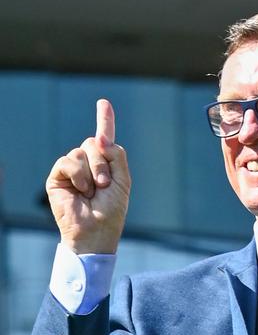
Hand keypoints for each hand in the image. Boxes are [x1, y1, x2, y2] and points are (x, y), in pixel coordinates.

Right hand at [46, 99, 130, 253]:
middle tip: (105, 184)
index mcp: (106, 165)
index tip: (104, 103)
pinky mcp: (58, 177)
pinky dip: (78, 174)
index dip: (104, 120)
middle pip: (94, 142)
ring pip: (81, 151)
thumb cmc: (111, 211)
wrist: (96, 231)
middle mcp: (88, 164)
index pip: (104, 139)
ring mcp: (72, 170)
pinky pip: (67, 161)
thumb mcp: (123, 181)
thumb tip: (99, 138)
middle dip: (103, 161)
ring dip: (92, 171)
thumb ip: (116, 156)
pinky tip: (81, 190)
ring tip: (93, 191)